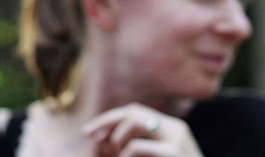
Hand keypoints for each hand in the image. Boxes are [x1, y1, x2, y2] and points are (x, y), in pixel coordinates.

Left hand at [82, 102, 204, 156]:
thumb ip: (134, 149)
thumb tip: (100, 140)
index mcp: (171, 129)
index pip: (135, 111)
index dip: (109, 119)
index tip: (88, 132)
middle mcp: (175, 129)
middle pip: (133, 111)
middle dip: (108, 122)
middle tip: (95, 141)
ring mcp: (176, 140)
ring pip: (134, 122)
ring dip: (117, 140)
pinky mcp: (173, 154)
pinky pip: (136, 147)